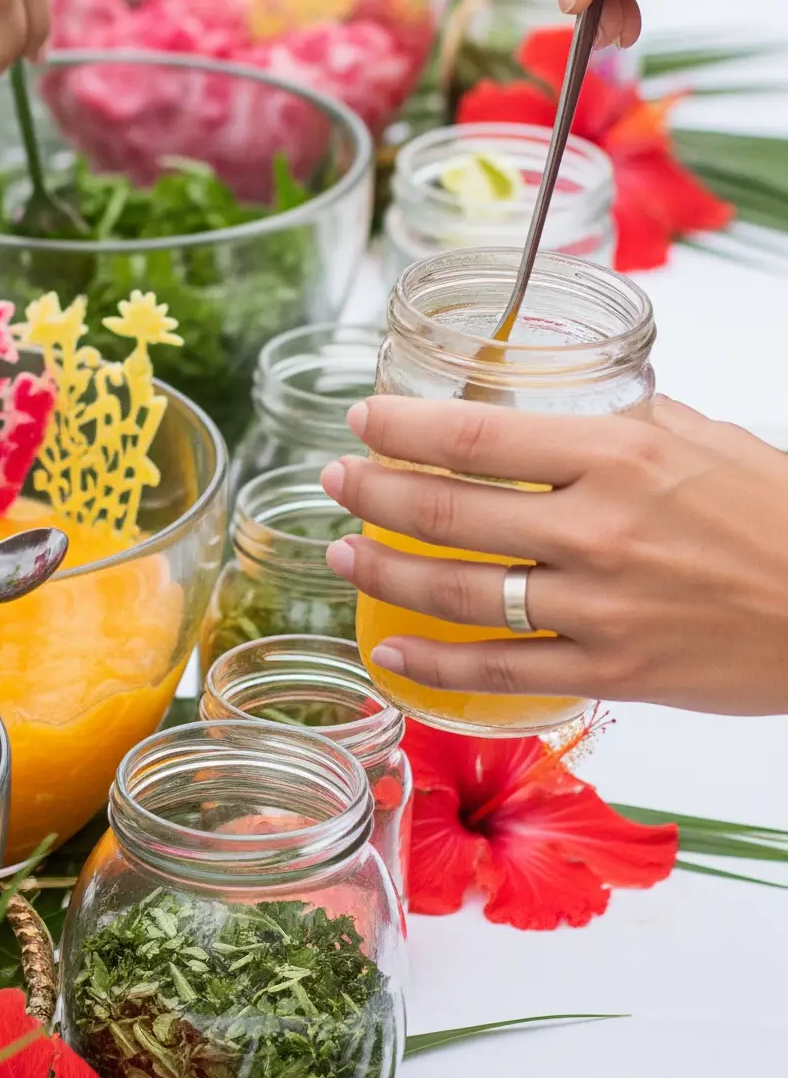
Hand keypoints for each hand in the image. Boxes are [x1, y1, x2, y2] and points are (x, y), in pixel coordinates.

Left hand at [318, 394, 787, 715]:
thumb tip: (552, 406)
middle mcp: (596, 529)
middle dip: (370, 492)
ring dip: (382, 569)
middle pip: (445, 510)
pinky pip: (497, 670)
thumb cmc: (778, 516)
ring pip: (456, 591)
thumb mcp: (700, 436)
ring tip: (341, 549)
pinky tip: (389, 647)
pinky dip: (431, 662)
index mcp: (617, 454)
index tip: (361, 419)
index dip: (399, 427)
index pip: (473, 435)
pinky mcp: (609, 671)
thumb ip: (619, 421)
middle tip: (334, 478)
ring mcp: (597, 608)